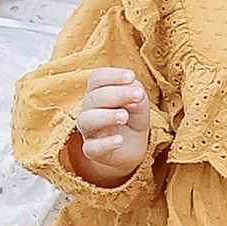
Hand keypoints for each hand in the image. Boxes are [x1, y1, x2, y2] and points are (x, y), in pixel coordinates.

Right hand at [71, 66, 153, 184]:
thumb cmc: (132, 117)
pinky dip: (105, 143)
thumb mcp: (139, 102)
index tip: (132, 76)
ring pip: (87, 120)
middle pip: (94, 97)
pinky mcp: (92, 150)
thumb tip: (135, 92)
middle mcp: (89, 109)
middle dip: (117, 94)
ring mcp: (88, 130)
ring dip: (107, 116)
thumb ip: (136, 94)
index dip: (113, 75)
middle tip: (138, 95)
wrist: (131, 147)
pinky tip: (120, 140)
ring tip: (125, 116)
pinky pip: (92, 148)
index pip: (97, 78)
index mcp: (97, 91)